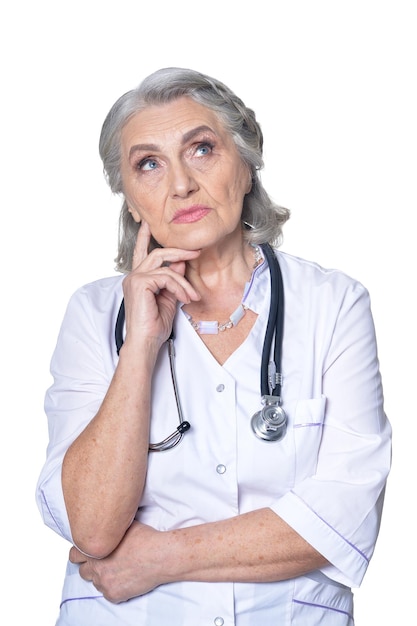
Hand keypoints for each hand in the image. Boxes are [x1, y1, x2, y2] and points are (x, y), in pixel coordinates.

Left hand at [69, 521, 167, 602]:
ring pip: (95, 582)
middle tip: (102, 562)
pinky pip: (108, 592)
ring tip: (117, 569)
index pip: (74, 554)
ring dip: (102, 576)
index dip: (81, 552)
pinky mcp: (114, 595)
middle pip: (82, 571)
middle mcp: (96, 568)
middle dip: (90, 566)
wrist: (160, 556)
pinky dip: (114, 586)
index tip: (88, 552)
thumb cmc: (145, 538)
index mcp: (95, 550)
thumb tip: (106, 521)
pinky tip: (125, 577)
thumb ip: (110, 528)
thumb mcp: (124, 525)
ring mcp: (104, 583)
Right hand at [122, 221, 200, 347]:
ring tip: (192, 296)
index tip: (148, 224)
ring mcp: (134, 279)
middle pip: (158, 253)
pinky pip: (167, 277)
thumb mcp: (169, 298)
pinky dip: (179, 287)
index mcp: (139, 279)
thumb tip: (181, 263)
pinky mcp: (139, 284)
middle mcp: (133, 276)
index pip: (141, 252)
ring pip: (165, 266)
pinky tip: (184, 298)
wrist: (146, 342)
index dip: (144, 237)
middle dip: (179, 251)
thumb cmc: (155, 325)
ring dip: (184, 282)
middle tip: (197, 251)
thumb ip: (173, 280)